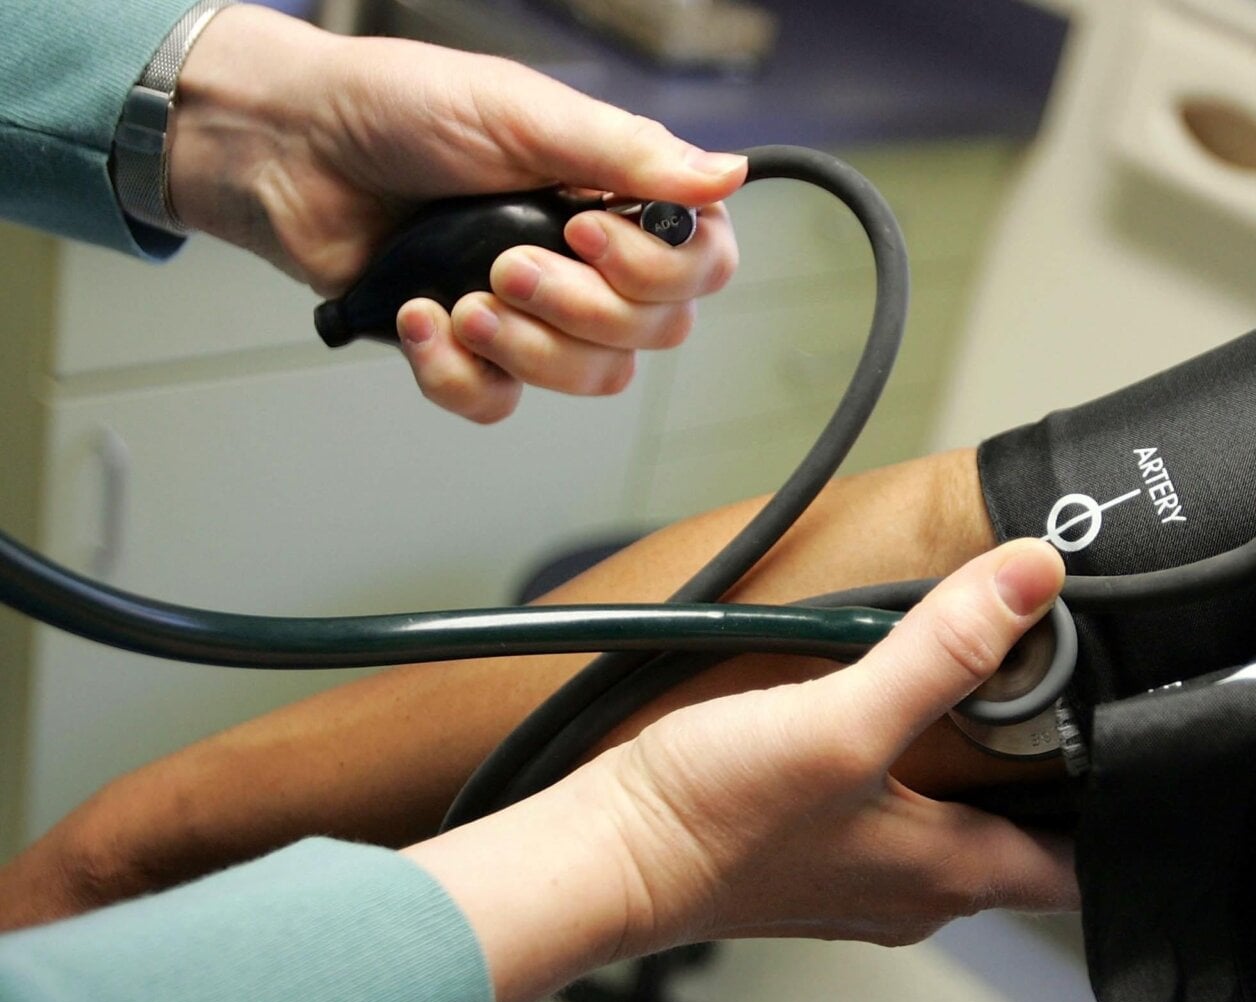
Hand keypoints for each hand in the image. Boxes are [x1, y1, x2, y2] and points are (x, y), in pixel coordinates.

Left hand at [170, 6, 744, 421]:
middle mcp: (591, 260)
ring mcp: (535, 311)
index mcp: (618, 196)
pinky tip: (418, 316)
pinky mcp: (472, 350)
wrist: (289, 148)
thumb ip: (626, 153)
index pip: (701, 266)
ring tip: (460, 297)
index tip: (584, 231)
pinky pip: (500, 403)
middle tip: (506, 262)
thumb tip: (730, 174)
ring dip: (525, 347)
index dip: (659, 272)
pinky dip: (456, 371)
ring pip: (590, 377)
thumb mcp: (523, 114)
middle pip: (654, 333)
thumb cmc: (401, 108)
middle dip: (579, 309)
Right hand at [406, 539, 1078, 1001]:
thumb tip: (1032, 580)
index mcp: (949, 874)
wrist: (600, 856)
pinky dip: (915, 772)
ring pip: (959, 829)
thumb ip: (940, 651)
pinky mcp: (812, 854)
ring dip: (982, 773)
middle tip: (1072, 701)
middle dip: (1056, 782)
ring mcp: (862, 877)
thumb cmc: (711, 819)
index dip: (1122, 813)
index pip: (1079, 870)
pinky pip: (895, 817)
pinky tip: (887, 720)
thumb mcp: (842, 722)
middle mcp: (915, 889)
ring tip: (993, 696)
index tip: (1145, 751)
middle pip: (1024, 844)